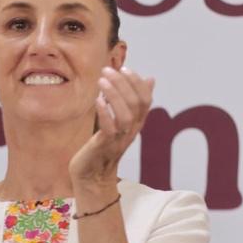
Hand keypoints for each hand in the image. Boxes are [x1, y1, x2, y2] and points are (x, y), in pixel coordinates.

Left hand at [69, 66, 153, 189]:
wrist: (91, 175)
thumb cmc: (102, 145)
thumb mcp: (118, 121)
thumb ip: (131, 101)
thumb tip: (150, 79)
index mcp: (136, 123)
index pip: (145, 100)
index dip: (137, 82)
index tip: (124, 67)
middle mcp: (131, 130)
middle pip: (136, 104)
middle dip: (123, 83)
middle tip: (107, 70)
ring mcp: (119, 139)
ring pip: (125, 115)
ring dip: (114, 95)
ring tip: (101, 81)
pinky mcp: (105, 146)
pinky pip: (110, 129)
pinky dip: (105, 113)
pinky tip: (98, 101)